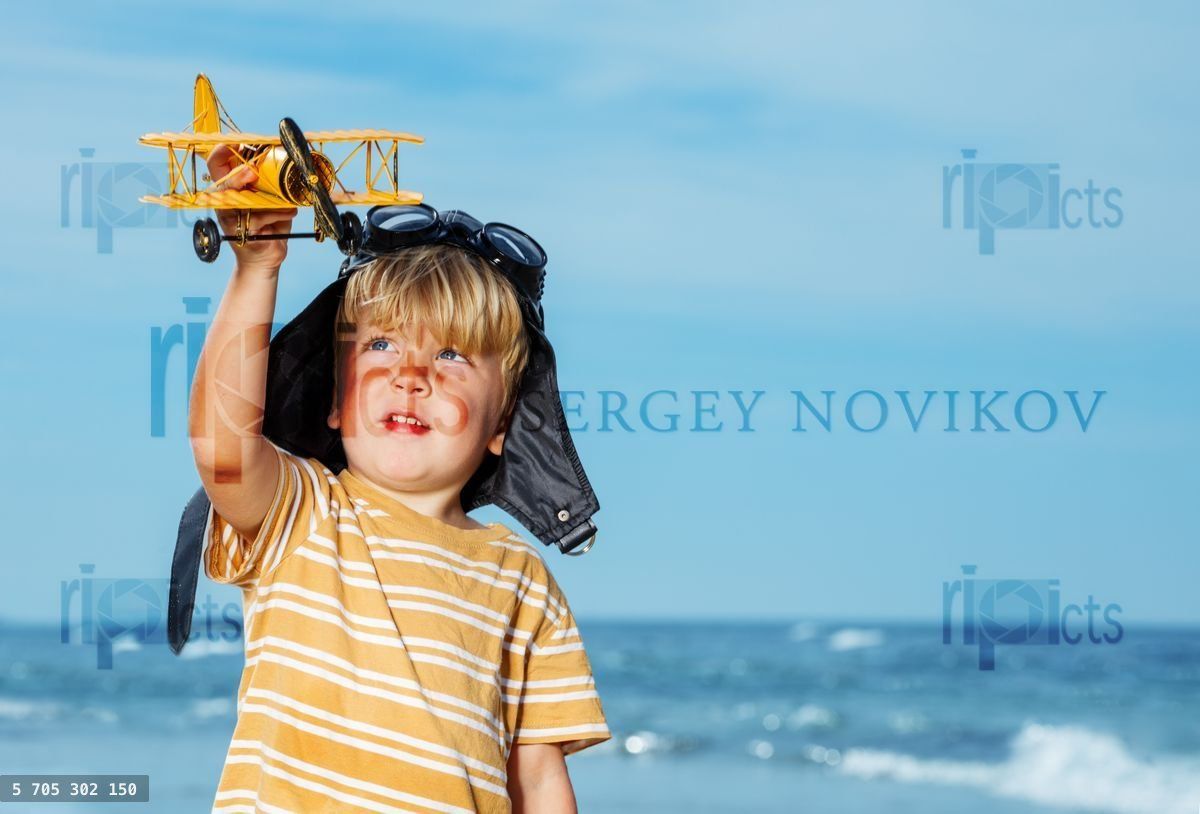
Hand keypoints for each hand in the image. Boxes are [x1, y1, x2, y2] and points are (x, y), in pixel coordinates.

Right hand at [206, 143, 296, 271]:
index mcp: (228, 186)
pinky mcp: (242, 231)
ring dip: (270, 199)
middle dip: (239, 174)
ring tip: (288, 202)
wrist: (266, 256)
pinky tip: (289, 213)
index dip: (223, 150)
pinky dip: (280, 214)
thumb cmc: (269, 223)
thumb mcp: (270, 196)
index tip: (240, 143)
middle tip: (253, 171)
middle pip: (224, 181)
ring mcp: (230, 217)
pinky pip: (261, 216)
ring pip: (242, 199)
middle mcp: (224, 200)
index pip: (215, 163)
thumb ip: (270, 178)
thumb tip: (283, 155)